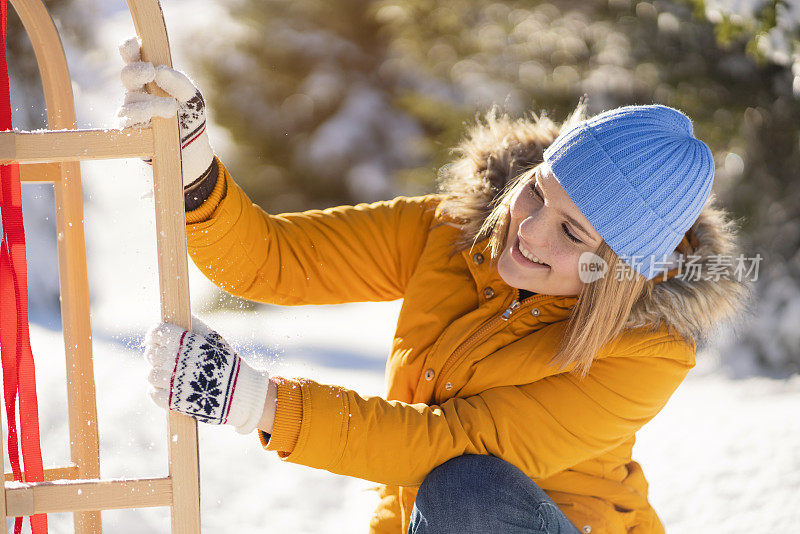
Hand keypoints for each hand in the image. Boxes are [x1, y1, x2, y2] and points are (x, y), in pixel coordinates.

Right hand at [116, 36, 214, 188]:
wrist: (191, 147)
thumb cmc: (190, 115)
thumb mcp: (192, 97)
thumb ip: (179, 82)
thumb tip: (159, 71)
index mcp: (151, 77)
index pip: (134, 58)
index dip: (130, 49)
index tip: (133, 44)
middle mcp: (137, 90)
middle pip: (127, 75)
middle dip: (137, 71)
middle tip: (150, 72)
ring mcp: (131, 109)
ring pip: (131, 98)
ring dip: (151, 102)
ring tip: (171, 109)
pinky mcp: (128, 128)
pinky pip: (128, 117)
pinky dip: (143, 114)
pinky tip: (158, 117)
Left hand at [143, 316, 269, 433]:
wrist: (240, 393)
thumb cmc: (228, 363)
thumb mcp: (215, 338)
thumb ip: (196, 325)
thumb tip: (182, 314)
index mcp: (187, 342)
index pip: (157, 332)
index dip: (155, 335)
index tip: (157, 340)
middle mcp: (178, 360)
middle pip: (151, 354)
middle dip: (156, 355)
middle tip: (166, 360)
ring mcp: (175, 382)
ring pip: (151, 375)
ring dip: (159, 375)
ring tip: (170, 376)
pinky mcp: (173, 401)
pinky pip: (153, 394)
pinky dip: (158, 392)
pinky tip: (169, 388)